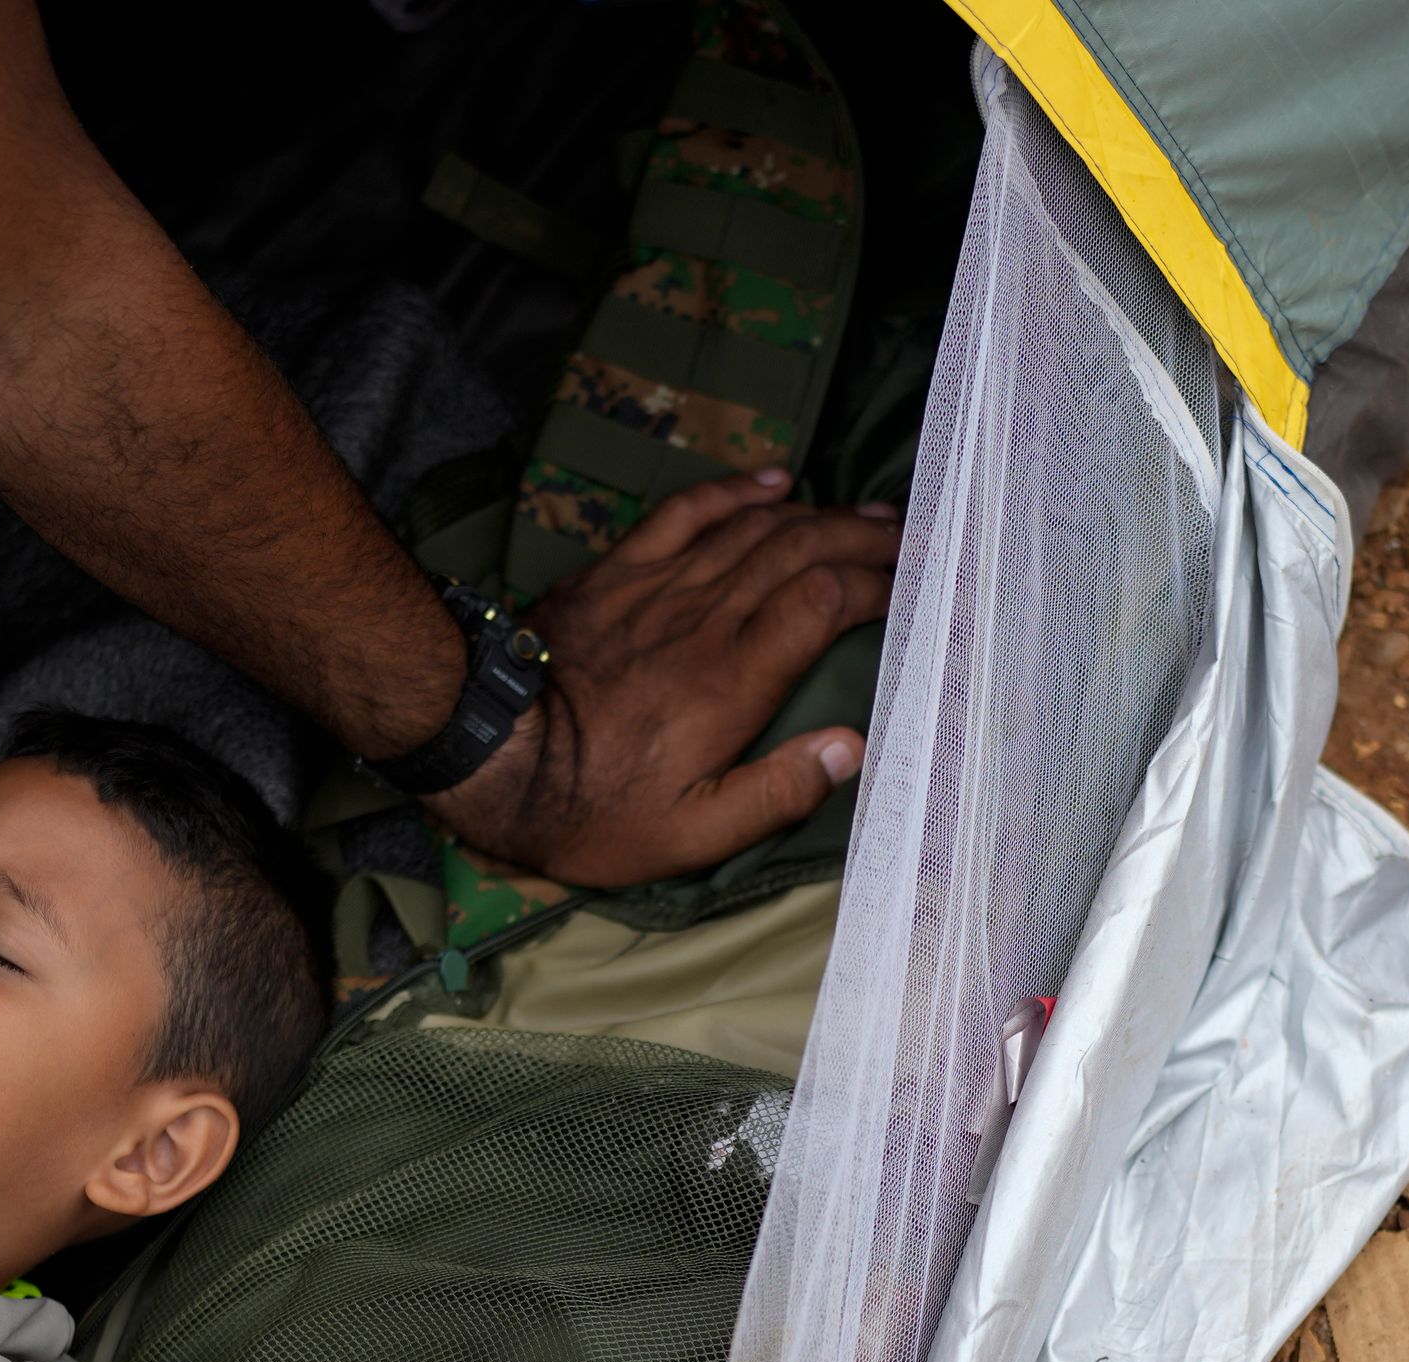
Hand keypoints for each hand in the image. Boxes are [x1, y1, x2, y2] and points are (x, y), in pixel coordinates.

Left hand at [430, 471, 901, 890]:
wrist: (490, 756)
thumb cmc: (592, 807)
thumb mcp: (690, 834)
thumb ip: (776, 793)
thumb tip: (851, 748)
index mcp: (735, 678)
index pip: (825, 602)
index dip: (879, 586)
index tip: (917, 589)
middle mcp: (707, 617)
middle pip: (802, 549)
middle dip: (865, 537)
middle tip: (912, 538)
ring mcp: (661, 586)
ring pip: (756, 527)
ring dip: (819, 513)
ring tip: (868, 513)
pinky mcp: (618, 572)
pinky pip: (686, 512)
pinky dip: (734, 490)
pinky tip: (772, 479)